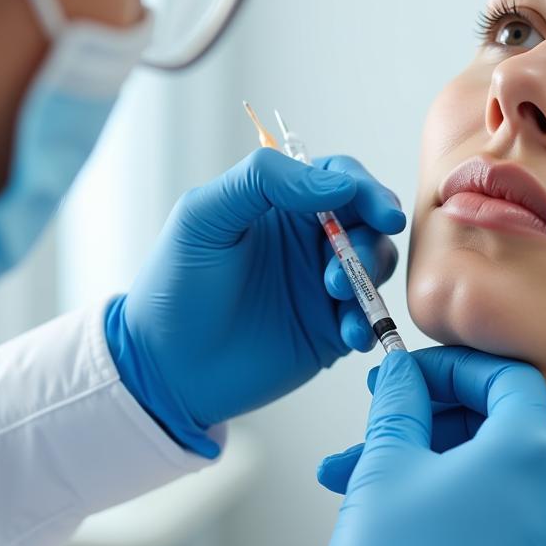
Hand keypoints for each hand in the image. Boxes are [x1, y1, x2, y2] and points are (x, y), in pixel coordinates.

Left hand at [105, 148, 404, 455]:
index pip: (340, 177)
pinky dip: (368, 321)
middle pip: (368, 220)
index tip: (380, 211)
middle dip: (372, 235)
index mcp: (281, 203)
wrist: (165, 368)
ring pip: (376, 265)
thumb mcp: (204, 215)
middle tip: (356, 259)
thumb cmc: (175, 285)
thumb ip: (262, 181)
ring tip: (333, 294)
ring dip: (367, 275)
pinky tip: (346, 334)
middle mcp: (308, 239)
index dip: (365, 188)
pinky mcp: (330, 330)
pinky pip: (369, 317)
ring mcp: (323, 285)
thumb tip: (337, 181)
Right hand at [316, 347, 545, 545]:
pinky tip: (399, 510)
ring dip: (428, 465)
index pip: (506, 377)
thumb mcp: (386, 467)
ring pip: (494, 474)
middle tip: (377, 421)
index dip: (452, 367)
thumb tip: (403, 374)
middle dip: (427, 421)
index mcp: (535, 453)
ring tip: (358, 477)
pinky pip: (506, 516)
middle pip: (499, 426)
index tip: (409, 374)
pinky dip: (458, 503)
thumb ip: (400, 404)